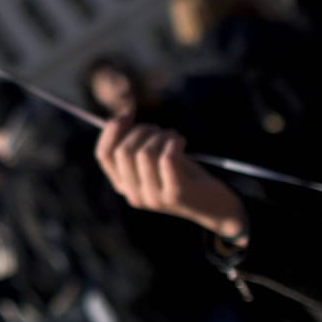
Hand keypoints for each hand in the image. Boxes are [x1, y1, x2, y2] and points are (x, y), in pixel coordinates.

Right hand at [94, 116, 247, 235]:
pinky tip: (181, 142)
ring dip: (160, 136)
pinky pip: (167, 158)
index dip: (112, 130)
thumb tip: (119, 116)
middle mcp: (135, 195)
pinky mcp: (176, 194)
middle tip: (160, 130)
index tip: (127, 112)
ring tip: (173, 137)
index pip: (103, 155)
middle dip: (141, 130)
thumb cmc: (185, 177)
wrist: (218, 209)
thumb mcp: (155, 163)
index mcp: (124, 186)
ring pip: (144, 153)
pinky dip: (174, 142)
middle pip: (123, 151)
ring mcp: (154, 197)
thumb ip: (136, 146)